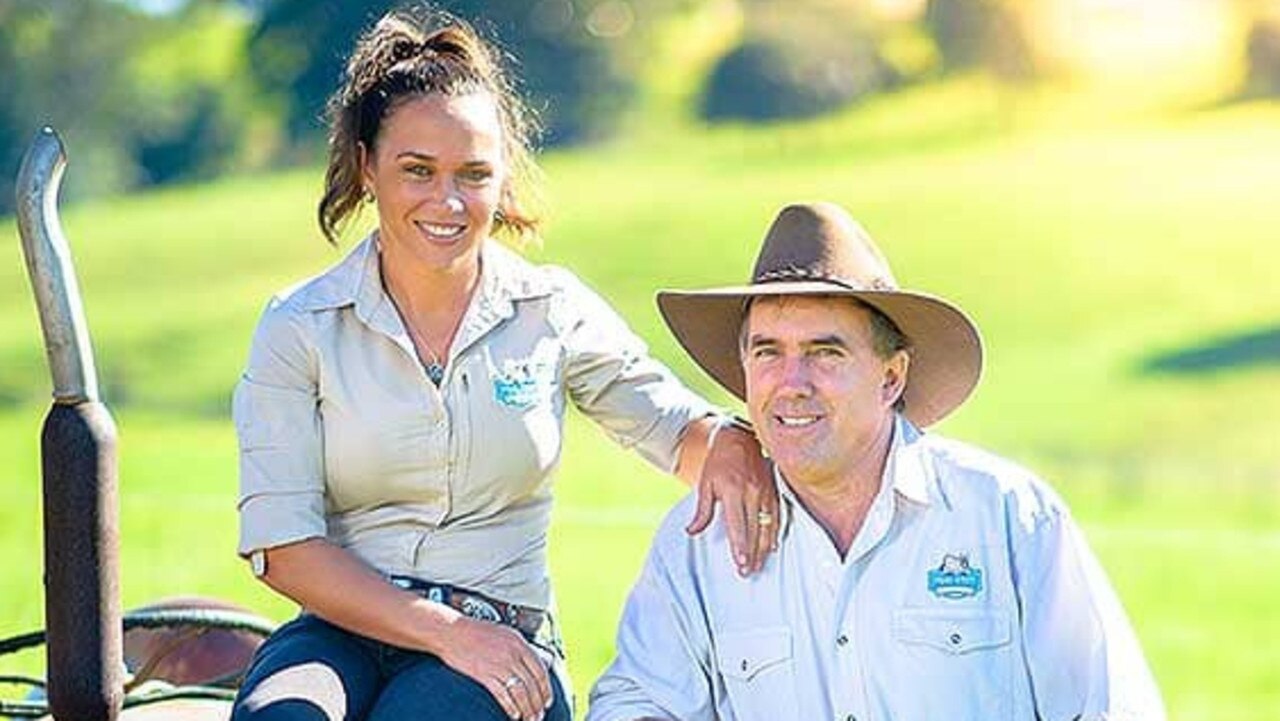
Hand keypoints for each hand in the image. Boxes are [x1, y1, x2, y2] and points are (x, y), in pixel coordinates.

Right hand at [435, 616, 552, 719]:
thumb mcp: (505, 634)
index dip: (546, 689)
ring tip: (529, 718)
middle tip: (539, 715)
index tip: (547, 701)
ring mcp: (498, 664)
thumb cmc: (476, 632)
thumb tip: (533, 663)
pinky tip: (514, 714)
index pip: (540, 670)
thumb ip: (520, 648)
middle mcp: (512, 654)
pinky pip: (503, 694)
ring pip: (520, 692)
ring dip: (527, 709)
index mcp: (519, 643)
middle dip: (538, 704)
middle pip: (532, 684)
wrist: (451, 631)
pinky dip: (510, 707)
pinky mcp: (484, 674)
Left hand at [685, 420, 776, 574]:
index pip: (738, 525)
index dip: (740, 546)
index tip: (740, 563)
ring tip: (758, 565)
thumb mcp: (705, 483)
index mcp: (733, 490)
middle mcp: (753, 492)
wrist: (740, 437)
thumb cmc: (719, 461)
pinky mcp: (775, 491)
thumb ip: (702, 510)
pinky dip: (775, 533)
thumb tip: (691, 531)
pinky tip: (773, 546)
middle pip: (754, 530)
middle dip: (751, 554)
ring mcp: (767, 492)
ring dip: (763, 548)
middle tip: (747, 572)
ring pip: (768, 526)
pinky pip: (778, 516)